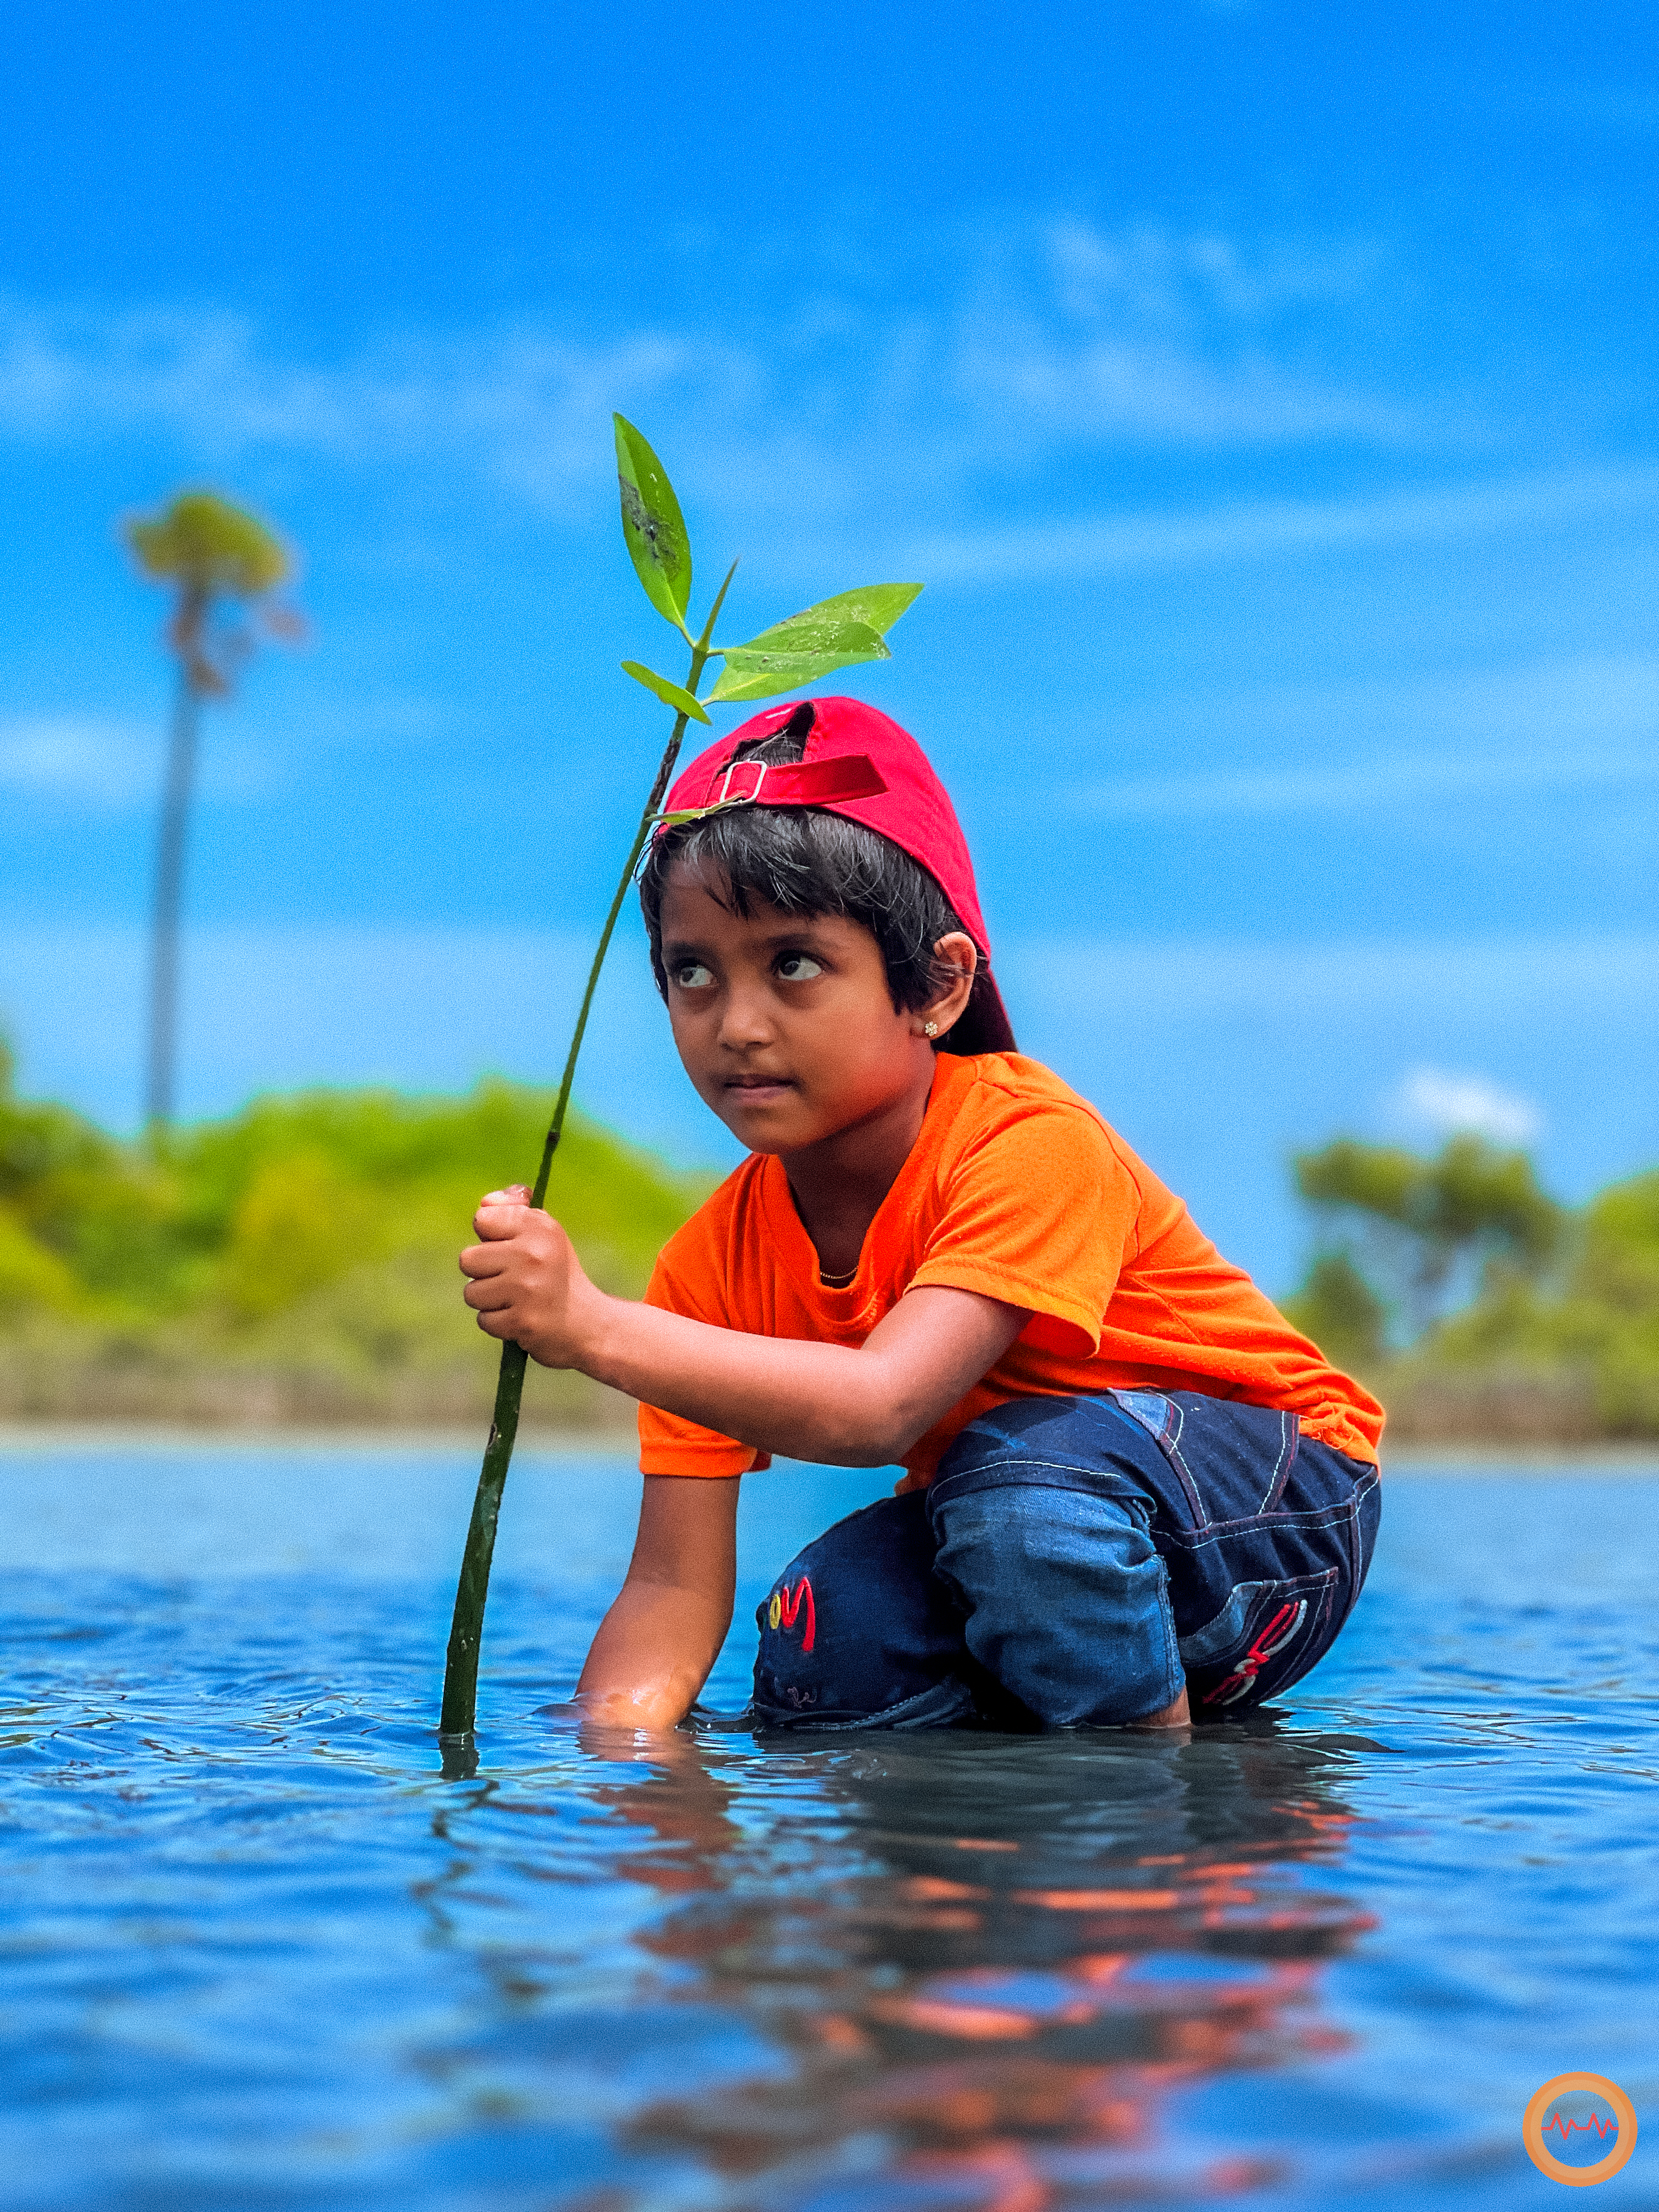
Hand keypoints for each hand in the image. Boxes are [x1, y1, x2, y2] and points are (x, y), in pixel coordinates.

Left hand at [459, 1185, 594, 1366]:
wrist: (587, 1322)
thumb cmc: (556, 1272)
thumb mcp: (544, 1232)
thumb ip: (513, 1210)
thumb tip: (487, 1201)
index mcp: (539, 1226)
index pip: (482, 1219)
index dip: (490, 1237)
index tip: (510, 1248)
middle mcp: (533, 1254)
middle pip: (467, 1259)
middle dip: (484, 1272)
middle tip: (513, 1279)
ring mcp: (526, 1289)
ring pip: (472, 1292)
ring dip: (489, 1300)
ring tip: (517, 1299)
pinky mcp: (522, 1320)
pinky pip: (484, 1320)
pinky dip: (499, 1323)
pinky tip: (521, 1317)